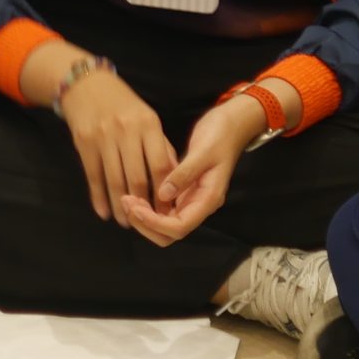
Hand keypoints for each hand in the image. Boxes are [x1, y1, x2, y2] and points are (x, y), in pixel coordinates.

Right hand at [60, 66, 176, 228]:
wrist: (87, 85)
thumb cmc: (125, 106)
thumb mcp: (148, 119)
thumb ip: (161, 148)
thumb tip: (172, 182)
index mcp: (148, 124)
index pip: (160, 165)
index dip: (164, 192)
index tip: (167, 210)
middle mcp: (126, 131)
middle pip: (136, 177)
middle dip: (143, 204)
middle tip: (148, 222)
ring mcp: (103, 138)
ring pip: (114, 181)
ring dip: (120, 206)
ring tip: (126, 222)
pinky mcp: (84, 143)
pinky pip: (93, 176)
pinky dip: (99, 197)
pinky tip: (104, 212)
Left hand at [119, 96, 261, 245]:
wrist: (232, 125)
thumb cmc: (221, 135)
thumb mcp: (203, 151)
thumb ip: (184, 174)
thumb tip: (163, 195)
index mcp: (208, 200)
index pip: (179, 227)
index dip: (155, 223)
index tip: (136, 208)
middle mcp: (199, 205)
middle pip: (170, 234)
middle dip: (145, 224)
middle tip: (127, 202)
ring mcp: (191, 200)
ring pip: (164, 225)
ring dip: (144, 218)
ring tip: (127, 198)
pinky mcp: (184, 193)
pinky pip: (163, 209)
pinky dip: (147, 208)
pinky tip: (134, 193)